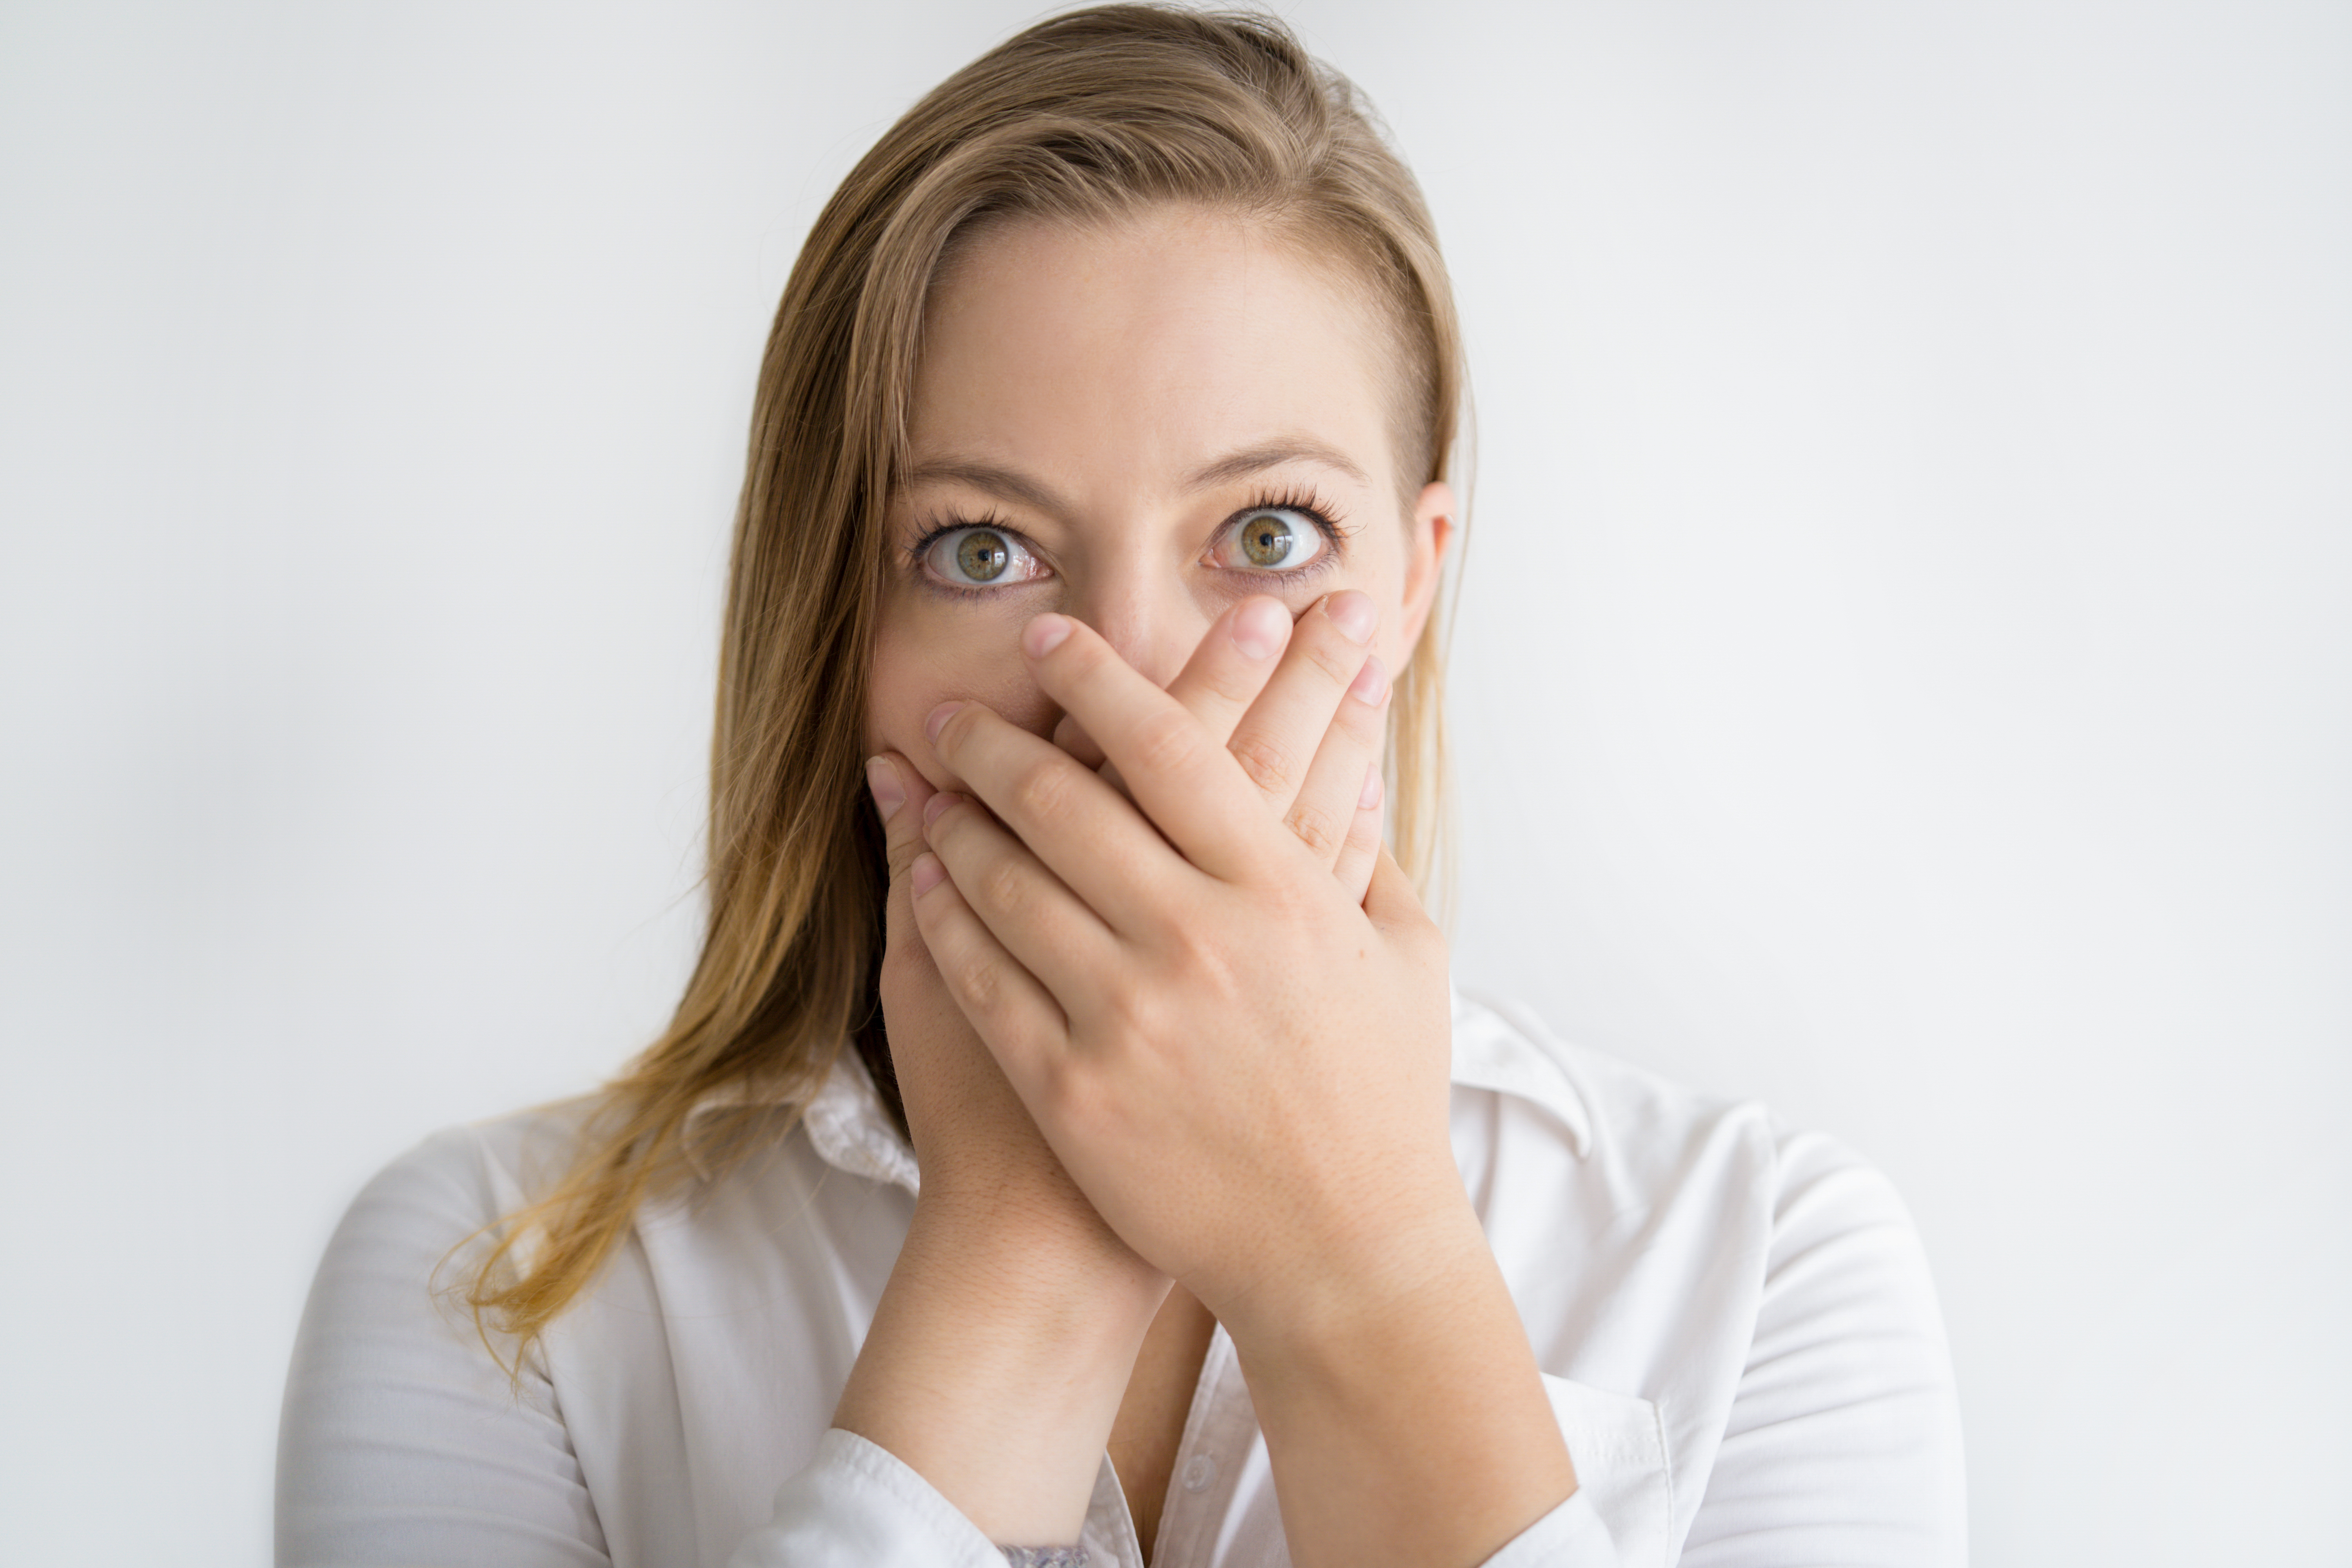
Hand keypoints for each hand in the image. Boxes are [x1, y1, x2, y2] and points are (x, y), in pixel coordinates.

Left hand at [908, 611, 1576, 1567]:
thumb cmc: (1383, 1104)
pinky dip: (944, 917)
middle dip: (996, 740)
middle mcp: (1198, 940)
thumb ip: (1367, 858)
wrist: (1345, 1254)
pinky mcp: (1074, 1089)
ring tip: (930, 785)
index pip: (1171, 748)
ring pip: (1007, 885)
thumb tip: (1353, 771)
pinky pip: (983, 981)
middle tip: (956, 706)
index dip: (1101, 681)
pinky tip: (924, 879)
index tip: (1051, 642)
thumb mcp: (1406, 960)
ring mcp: (1128, 1016)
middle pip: (1066, 803)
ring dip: (957, 821)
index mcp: (1282, 893)